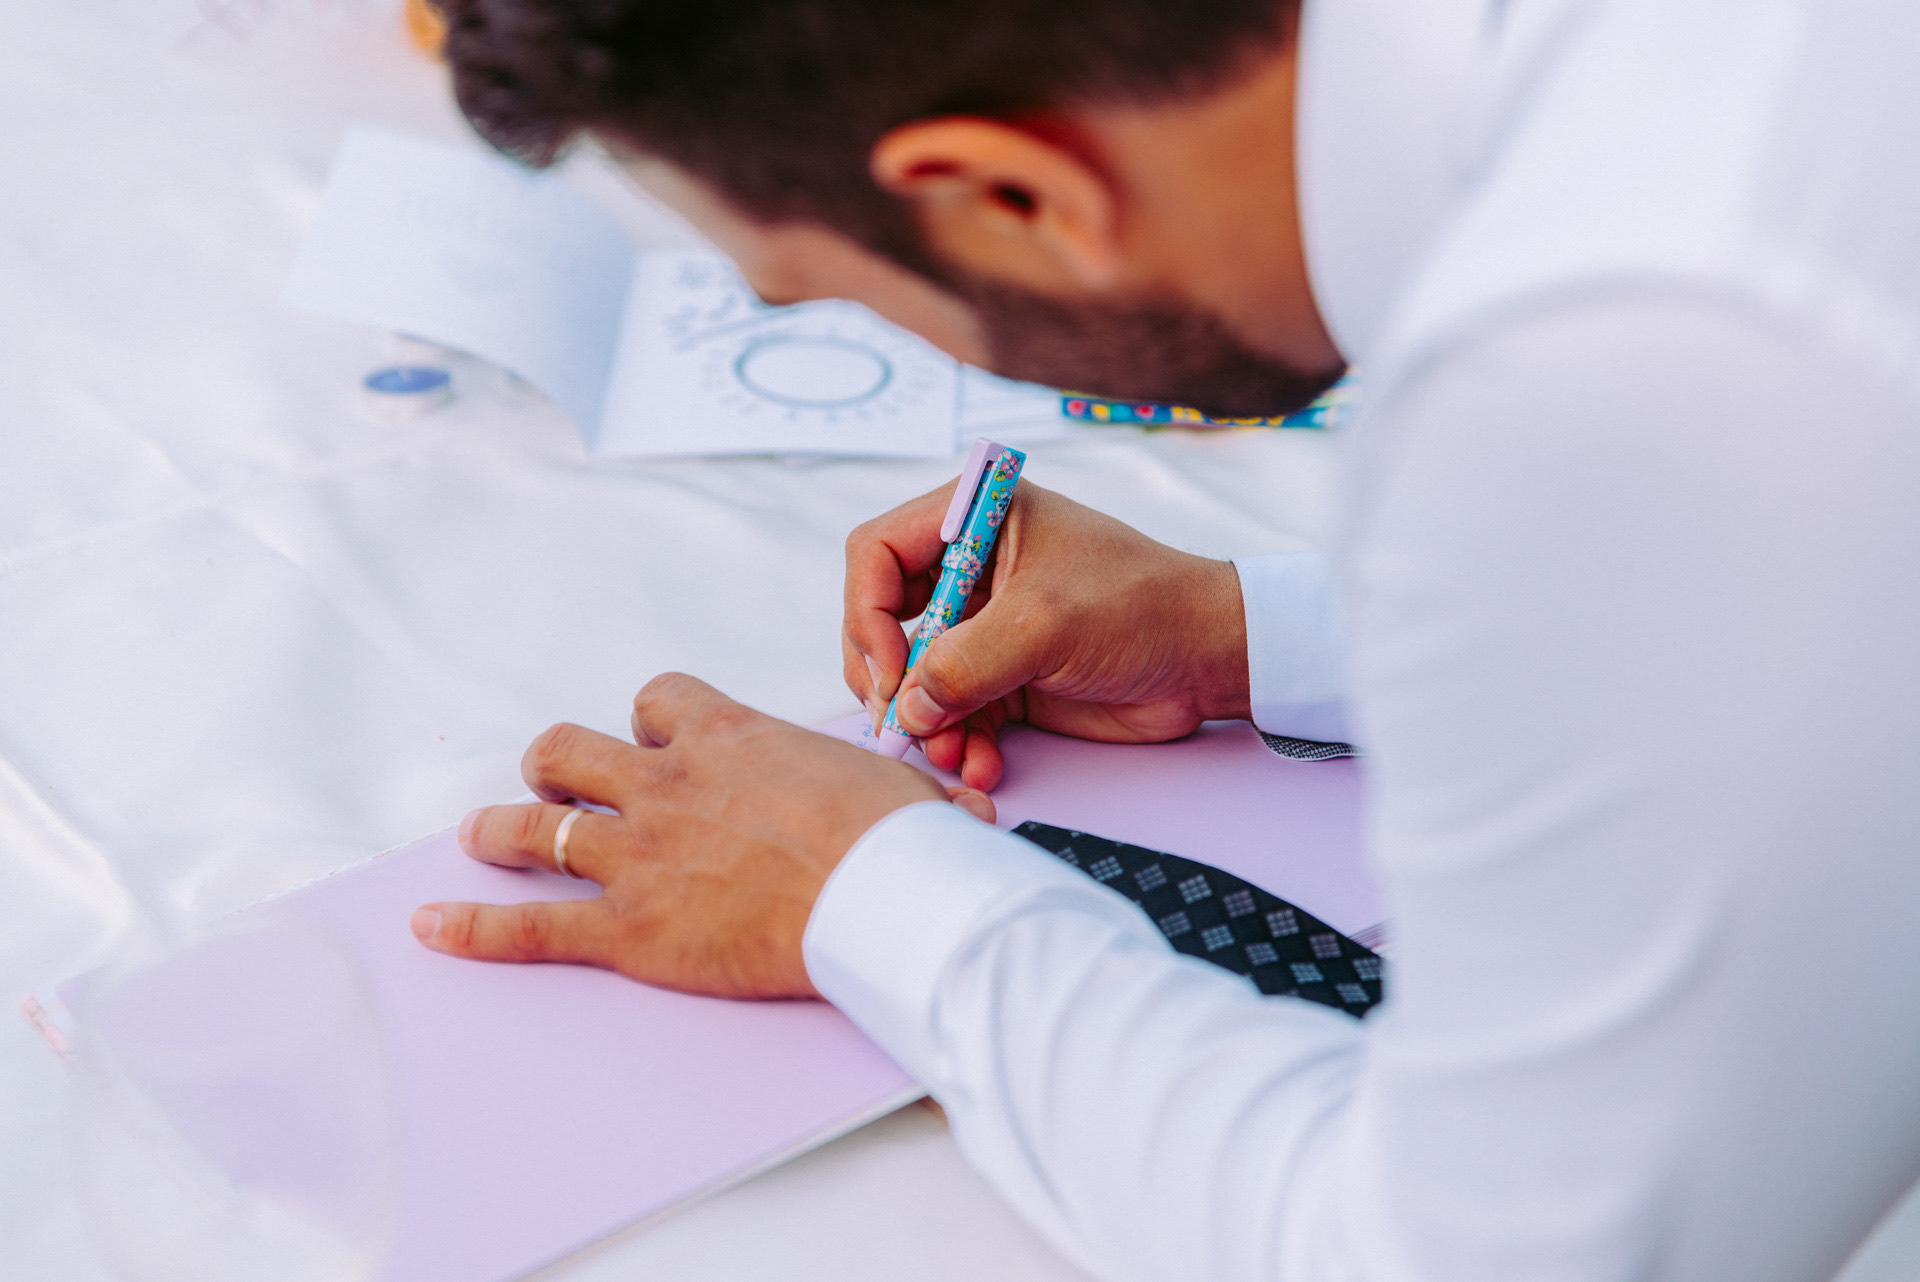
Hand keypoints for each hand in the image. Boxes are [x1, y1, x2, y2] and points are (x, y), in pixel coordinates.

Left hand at [408, 674, 992, 997]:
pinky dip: (476, 929)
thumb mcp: (907, 790)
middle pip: (575, 750)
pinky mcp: (628, 929)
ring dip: (501, 829)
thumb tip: (964, 811)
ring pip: (540, 825)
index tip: (657, 737)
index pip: (660, 700)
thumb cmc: (903, 840)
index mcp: (730, 738)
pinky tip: (432, 930)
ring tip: (478, 834)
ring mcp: (640, 854)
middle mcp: (668, 784)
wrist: (885, 895)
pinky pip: (532, 926)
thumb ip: (907, 790)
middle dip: (557, 764)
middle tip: (556, 781)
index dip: (651, 719)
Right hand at [843, 481, 1250, 791]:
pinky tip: (983, 765)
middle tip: (901, 724)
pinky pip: (954, 713)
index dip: (866, 613)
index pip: (876, 553)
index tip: (891, 669)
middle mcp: (970, 568)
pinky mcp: (1003, 676)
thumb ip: (964, 665)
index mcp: (974, 520)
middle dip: (890, 680)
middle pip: (884, 621)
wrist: (1207, 657)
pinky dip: (960, 742)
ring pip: (915, 678)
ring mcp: (984, 626)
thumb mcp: (1043, 625)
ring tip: (954, 754)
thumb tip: (907, 709)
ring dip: (926, 723)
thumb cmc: (1141, 606)